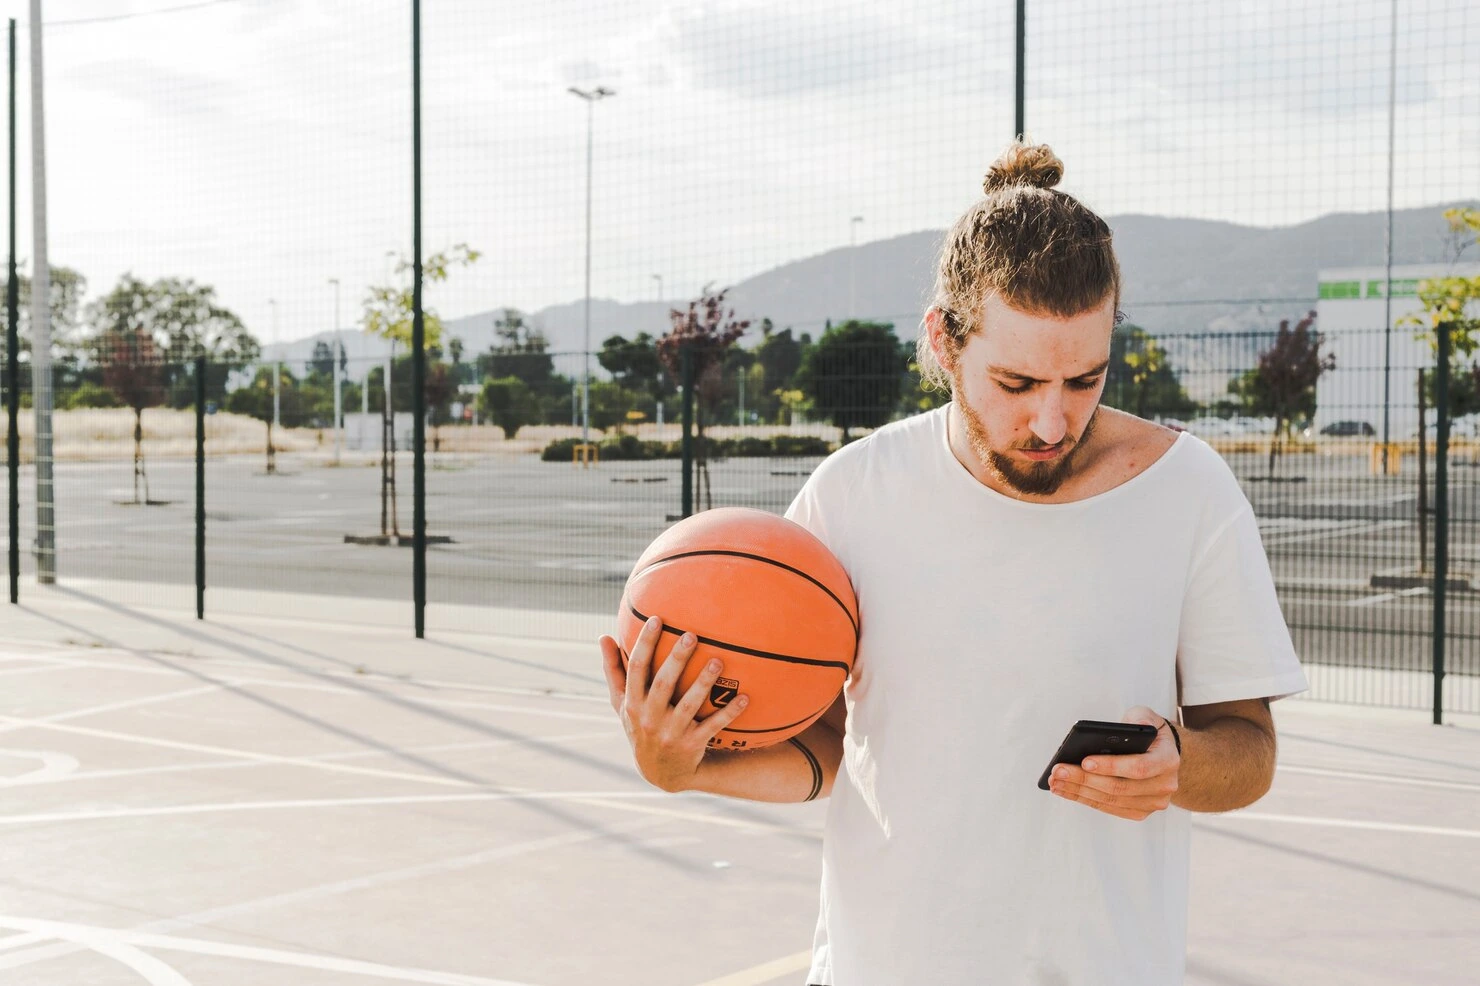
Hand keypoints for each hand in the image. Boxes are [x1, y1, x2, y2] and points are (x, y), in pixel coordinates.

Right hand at [599, 615, 749, 792]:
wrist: (659, 772)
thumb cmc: (640, 726)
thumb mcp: (621, 703)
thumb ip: (614, 671)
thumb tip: (602, 636)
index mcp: (632, 703)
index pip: (636, 669)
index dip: (645, 644)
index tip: (656, 619)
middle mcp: (649, 718)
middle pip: (663, 684)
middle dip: (677, 659)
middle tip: (691, 635)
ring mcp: (671, 733)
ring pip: (689, 705)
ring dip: (704, 683)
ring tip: (718, 661)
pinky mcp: (692, 745)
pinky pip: (713, 727)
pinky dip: (729, 713)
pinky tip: (745, 698)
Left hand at [1047, 706, 1180, 820]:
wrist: (1162, 754)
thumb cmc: (1148, 734)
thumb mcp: (1146, 717)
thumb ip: (1139, 718)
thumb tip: (1124, 727)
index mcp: (1168, 760)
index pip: (1139, 767)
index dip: (1111, 766)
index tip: (1084, 761)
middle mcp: (1164, 785)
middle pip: (1120, 787)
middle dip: (1084, 779)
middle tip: (1058, 771)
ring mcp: (1153, 802)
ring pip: (1111, 800)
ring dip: (1079, 791)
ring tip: (1055, 781)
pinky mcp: (1139, 811)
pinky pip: (1109, 808)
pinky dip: (1085, 799)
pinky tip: (1066, 789)